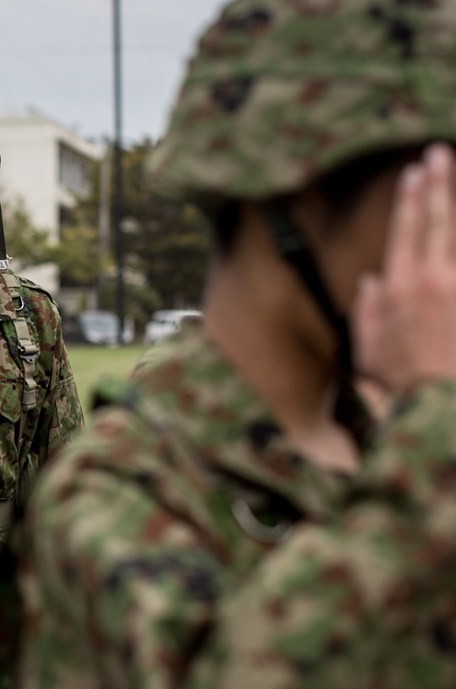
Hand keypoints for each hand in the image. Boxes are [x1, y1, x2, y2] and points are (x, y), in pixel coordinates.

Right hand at [354, 143, 455, 394]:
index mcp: (396, 292)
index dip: (409, 199)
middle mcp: (429, 283)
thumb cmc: (399, 389)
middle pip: (437, 221)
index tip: (414, 173)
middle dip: (440, 183)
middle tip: (442, 153)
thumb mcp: (368, 353)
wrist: (436, 414)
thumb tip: (370, 282)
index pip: (403, 233)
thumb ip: (367, 314)